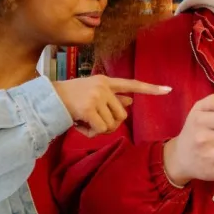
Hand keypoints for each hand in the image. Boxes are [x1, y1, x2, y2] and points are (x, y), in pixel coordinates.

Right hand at [54, 75, 171, 136]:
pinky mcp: (89, 108)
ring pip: (112, 124)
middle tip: (93, 122)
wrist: (46, 101)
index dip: (150, 89)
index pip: (132, 84)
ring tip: (84, 122)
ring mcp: (96, 96)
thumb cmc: (69, 100)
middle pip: (123, 114)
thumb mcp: (92, 95)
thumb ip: (111, 98)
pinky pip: (101, 129)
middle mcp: (103, 86)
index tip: (168, 90)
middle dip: (110, 123)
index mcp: (105, 81)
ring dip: (99, 129)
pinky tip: (80, 126)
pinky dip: (92, 133)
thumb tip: (130, 101)